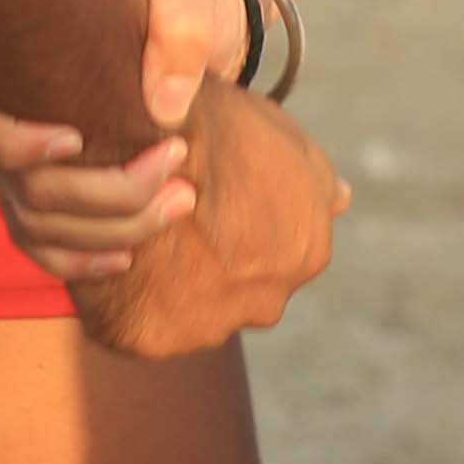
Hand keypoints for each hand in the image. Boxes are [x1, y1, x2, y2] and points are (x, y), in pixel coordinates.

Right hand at [0, 0, 231, 281]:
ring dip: (111, 231)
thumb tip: (164, 106)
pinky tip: (129, 255)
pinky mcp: (51, 198)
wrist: (184, 22)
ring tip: (179, 203)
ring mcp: (21, 169)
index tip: (78, 138)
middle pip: (27, 188)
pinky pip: (47, 250)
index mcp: (7, 62)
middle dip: (107, 194)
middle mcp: (1, 122)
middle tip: (177, 169)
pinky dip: (84, 262)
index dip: (15, 142)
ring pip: (40, 228)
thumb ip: (178, 33)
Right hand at [66, 85, 346, 360]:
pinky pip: (144, 324)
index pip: (282, 254)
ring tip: (144, 241)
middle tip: (179, 226)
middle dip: (218, 266)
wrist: (141, 142)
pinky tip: (121, 260)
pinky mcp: (154, 338)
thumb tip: (342, 198)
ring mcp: (211, 325)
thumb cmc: (213, 125)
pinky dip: (133, 301)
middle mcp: (269, 300)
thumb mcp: (279, 133)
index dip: (243, 228)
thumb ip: (315, 175)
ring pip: (194, 311)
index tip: (214, 206)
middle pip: (243, 291)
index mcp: (308, 251)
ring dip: (177, 288)